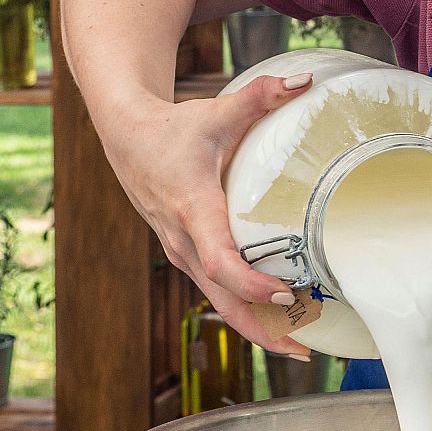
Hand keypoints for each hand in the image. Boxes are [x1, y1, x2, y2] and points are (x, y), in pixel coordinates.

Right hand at [98, 74, 315, 357]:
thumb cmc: (174, 128)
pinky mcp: (188, 256)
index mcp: (192, 210)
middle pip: (222, 299)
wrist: (126, 139)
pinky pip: (217, 291)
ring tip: (302, 345)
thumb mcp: (216, 111)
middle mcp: (185, 242)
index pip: (219, 260)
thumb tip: (304, 81)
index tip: (285, 293)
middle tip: (305, 348)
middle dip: (261, 328)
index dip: (251, 282)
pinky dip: (246, 309)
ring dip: (257, 326)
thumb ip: (260, 96)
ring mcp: (184, 253)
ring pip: (219, 302)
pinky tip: (279, 321)